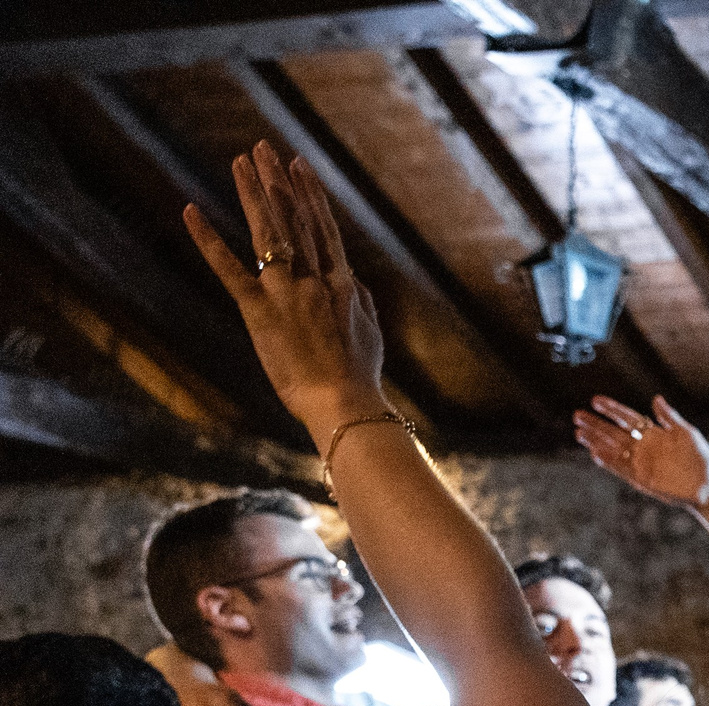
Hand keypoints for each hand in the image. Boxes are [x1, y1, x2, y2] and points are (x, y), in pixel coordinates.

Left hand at [182, 141, 388, 436]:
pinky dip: (208, 239)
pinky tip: (190, 211)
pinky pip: (229, 269)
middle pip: (295, 219)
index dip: (310, 194)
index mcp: (343, 283)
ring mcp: (287, 292)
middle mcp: (316, 279)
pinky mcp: (259, 311)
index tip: (298, 166)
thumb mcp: (369, 331)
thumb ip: (359, 299)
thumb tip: (352, 276)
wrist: (345, 403)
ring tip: (241, 161)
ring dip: (254, 194)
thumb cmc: (360, 376)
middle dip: (278, 181)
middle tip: (263, 149)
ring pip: (269, 232)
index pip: (324, 228)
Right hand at [575, 394, 708, 509]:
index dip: (612, 409)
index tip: (596, 400)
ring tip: (579, 433)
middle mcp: (643, 447)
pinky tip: (595, 453)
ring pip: (613, 450)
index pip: (628, 418)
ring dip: (596, 442)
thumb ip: (670, 417)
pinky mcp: (640, 479)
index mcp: (653, 433)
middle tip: (578, 415)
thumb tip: (656, 398)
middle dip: (596, 424)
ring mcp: (640, 463)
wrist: (708, 487)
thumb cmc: (701, 458)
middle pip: (614, 433)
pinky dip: (608, 461)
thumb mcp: (687, 434)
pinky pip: (620, 469)